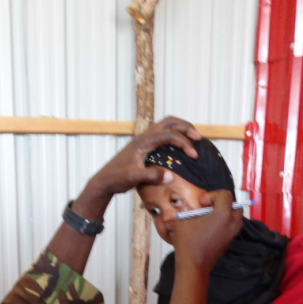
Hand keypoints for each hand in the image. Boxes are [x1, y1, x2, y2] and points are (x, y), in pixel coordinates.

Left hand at [84, 116, 202, 198]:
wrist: (104, 181)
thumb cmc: (116, 178)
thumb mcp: (133, 178)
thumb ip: (151, 176)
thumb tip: (170, 175)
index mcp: (143, 141)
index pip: (169, 135)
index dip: (184, 143)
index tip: (194, 155)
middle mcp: (144, 137)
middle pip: (169, 122)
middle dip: (186, 127)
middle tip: (198, 138)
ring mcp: (144, 140)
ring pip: (166, 126)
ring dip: (180, 129)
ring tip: (193, 139)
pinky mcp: (144, 146)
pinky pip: (162, 134)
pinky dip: (174, 136)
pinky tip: (179, 147)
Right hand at [170, 190, 243, 272]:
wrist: (194, 266)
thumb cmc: (188, 243)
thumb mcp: (182, 220)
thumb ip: (187, 209)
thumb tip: (188, 206)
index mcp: (223, 214)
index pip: (225, 194)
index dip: (212, 195)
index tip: (201, 204)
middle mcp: (232, 222)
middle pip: (234, 204)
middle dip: (221, 203)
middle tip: (208, 208)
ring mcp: (233, 233)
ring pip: (235, 216)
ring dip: (224, 213)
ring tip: (209, 218)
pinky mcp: (230, 241)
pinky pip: (231, 226)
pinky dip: (224, 223)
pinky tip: (209, 228)